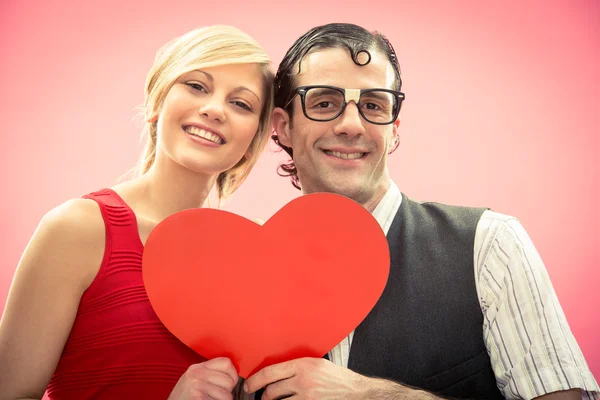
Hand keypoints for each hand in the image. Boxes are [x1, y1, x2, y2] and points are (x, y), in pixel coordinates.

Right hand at [168, 357, 238, 399]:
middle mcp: (196, 374)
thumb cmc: (182, 399)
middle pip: (229, 381)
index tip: (231, 384)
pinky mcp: (198, 398)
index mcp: (196, 368)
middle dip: (227, 393)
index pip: (226, 363)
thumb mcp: (193, 382)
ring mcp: (196, 386)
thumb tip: (232, 375)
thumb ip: (209, 375)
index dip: (233, 375)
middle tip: (215, 397)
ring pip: (227, 396)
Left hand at [244, 357, 364, 399]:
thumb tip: (277, 372)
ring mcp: (307, 397)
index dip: (255, 381)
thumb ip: (298, 367)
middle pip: (271, 392)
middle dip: (264, 397)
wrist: (357, 392)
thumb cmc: (337, 377)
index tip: (248, 385)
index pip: (270, 373)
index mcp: (303, 365)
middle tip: (263, 397)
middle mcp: (303, 381)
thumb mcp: (317, 364)